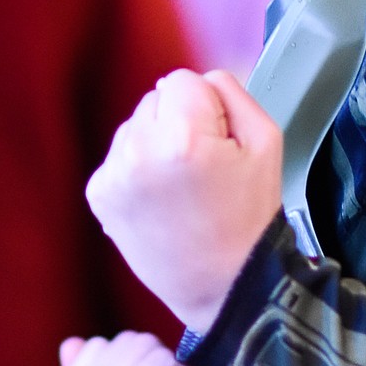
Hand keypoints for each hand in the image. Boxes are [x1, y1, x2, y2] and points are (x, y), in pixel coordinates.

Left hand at [86, 68, 282, 331]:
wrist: (221, 286)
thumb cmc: (249, 217)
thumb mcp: (267, 141)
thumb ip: (232, 91)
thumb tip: (197, 79)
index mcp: (184, 136)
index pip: (183, 79)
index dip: (210, 109)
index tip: (219, 146)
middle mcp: (140, 151)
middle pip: (155, 98)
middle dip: (178, 122)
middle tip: (202, 170)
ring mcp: (113, 175)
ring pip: (134, 126)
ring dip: (155, 144)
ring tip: (181, 188)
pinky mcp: (99, 195)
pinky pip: (120, 156)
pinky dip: (138, 170)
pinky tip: (161, 200)